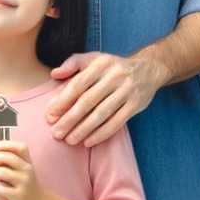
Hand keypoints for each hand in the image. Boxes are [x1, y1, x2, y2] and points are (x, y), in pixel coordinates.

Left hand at [0, 141, 42, 199]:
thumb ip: (13, 158)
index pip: (19, 147)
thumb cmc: (26, 183)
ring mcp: (24, 183)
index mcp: (27, 161)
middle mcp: (27, 170)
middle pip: (9, 157)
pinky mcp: (19, 195)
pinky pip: (1, 188)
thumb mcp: (24, 168)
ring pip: (2, 172)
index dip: (4, 145)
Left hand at [47, 51, 164, 146]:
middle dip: (70, 119)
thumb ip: (73, 63)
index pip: (78, 84)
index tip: (50, 116)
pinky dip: (102, 133)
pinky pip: (117, 122)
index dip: (63, 101)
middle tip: (56, 133)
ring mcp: (127, 90)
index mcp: (101, 63)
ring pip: (102, 113)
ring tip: (70, 140)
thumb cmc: (113, 66)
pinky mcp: (136, 104)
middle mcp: (115, 75)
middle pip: (88, 101)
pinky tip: (89, 141)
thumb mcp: (95, 58)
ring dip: (84, 129)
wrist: (148, 69)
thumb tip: (54, 74)